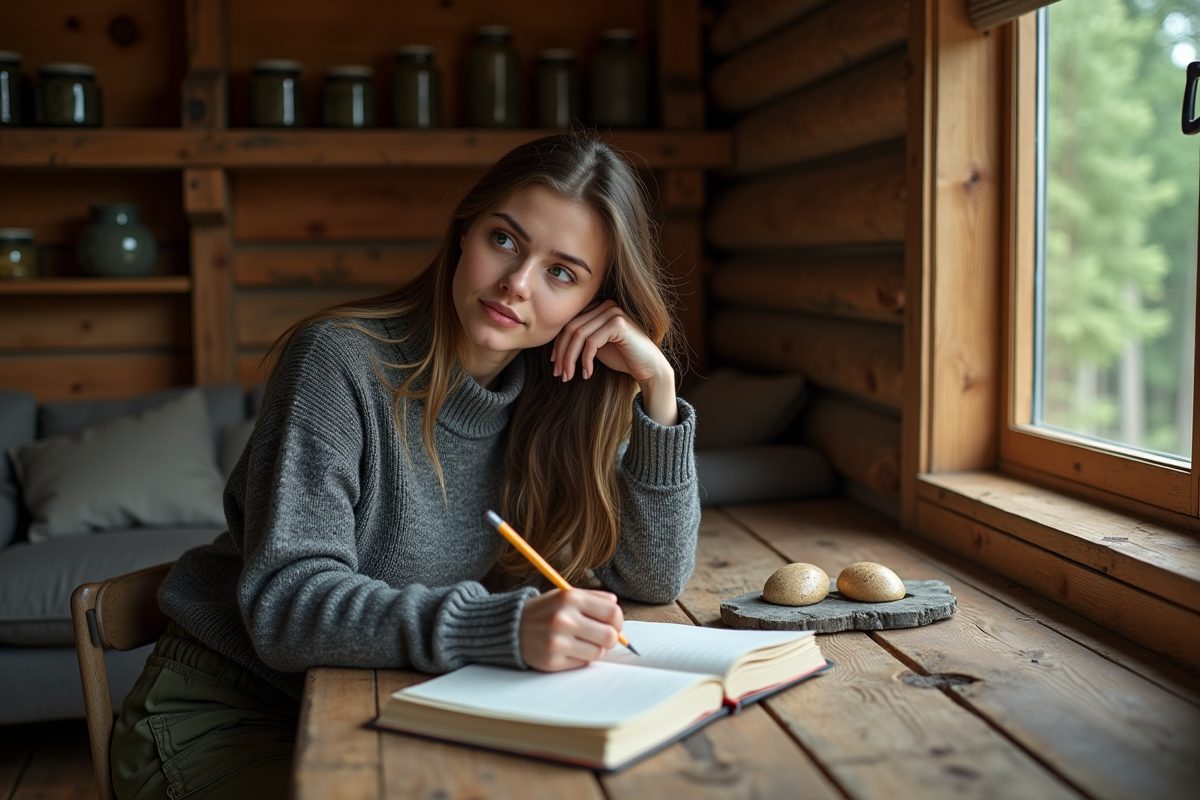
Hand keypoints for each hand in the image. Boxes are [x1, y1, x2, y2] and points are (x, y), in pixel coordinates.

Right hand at [519, 589, 623, 671]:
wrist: (511, 627)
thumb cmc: (544, 610)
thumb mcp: (565, 595)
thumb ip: (593, 597)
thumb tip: (616, 605)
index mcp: (570, 598)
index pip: (612, 613)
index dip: (618, 621)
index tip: (614, 624)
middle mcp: (564, 619)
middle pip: (609, 636)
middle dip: (610, 638)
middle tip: (602, 636)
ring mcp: (557, 642)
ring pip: (598, 653)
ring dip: (595, 649)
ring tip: (582, 641)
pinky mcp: (552, 661)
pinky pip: (582, 663)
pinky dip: (581, 657)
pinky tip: (569, 649)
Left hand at [550, 300, 678, 424]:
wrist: (649, 367)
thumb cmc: (622, 357)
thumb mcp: (596, 346)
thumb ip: (580, 340)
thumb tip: (555, 347)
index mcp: (598, 308)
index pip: (569, 323)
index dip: (558, 344)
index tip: (554, 364)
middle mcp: (605, 305)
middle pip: (571, 328)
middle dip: (562, 353)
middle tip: (558, 373)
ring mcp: (613, 312)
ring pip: (579, 335)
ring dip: (570, 359)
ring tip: (568, 376)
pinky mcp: (618, 323)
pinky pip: (592, 342)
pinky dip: (586, 360)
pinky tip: (587, 373)